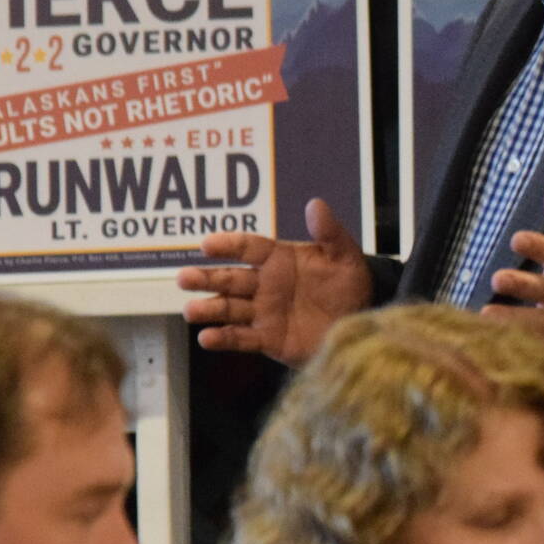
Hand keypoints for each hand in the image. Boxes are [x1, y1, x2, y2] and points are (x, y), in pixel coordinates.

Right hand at [178, 198, 371, 366]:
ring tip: (190, 311)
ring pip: (229, 308)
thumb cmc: (349, 284)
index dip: (228, 245)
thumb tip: (315, 204)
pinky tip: (206, 338)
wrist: (360, 321)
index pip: (248, 248)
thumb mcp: (345, 256)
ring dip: (208, 309)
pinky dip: (223, 338)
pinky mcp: (268, 338)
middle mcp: (265, 284)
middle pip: (230, 279)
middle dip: (206, 279)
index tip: (207, 245)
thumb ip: (329, 232)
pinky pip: (242, 338)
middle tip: (183, 278)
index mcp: (279, 259)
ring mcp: (264, 312)